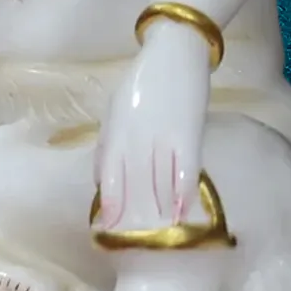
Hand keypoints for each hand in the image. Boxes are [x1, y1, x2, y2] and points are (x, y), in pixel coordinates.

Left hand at [94, 21, 211, 232]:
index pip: (110, 175)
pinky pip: (186, 168)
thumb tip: (101, 179)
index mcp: (116, 130)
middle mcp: (137, 137)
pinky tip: (183, 212)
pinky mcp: (189, 132)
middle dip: (132, 213)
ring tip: (158, 235)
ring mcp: (163, 135)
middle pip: (133, 183)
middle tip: (131, 240)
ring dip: (158, 209)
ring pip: (158, 180)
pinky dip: (184, 192)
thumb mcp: (114, 108)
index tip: (106, 228)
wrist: (175, 50)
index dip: (109, 203)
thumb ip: (107, 144)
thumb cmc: (142, 81)